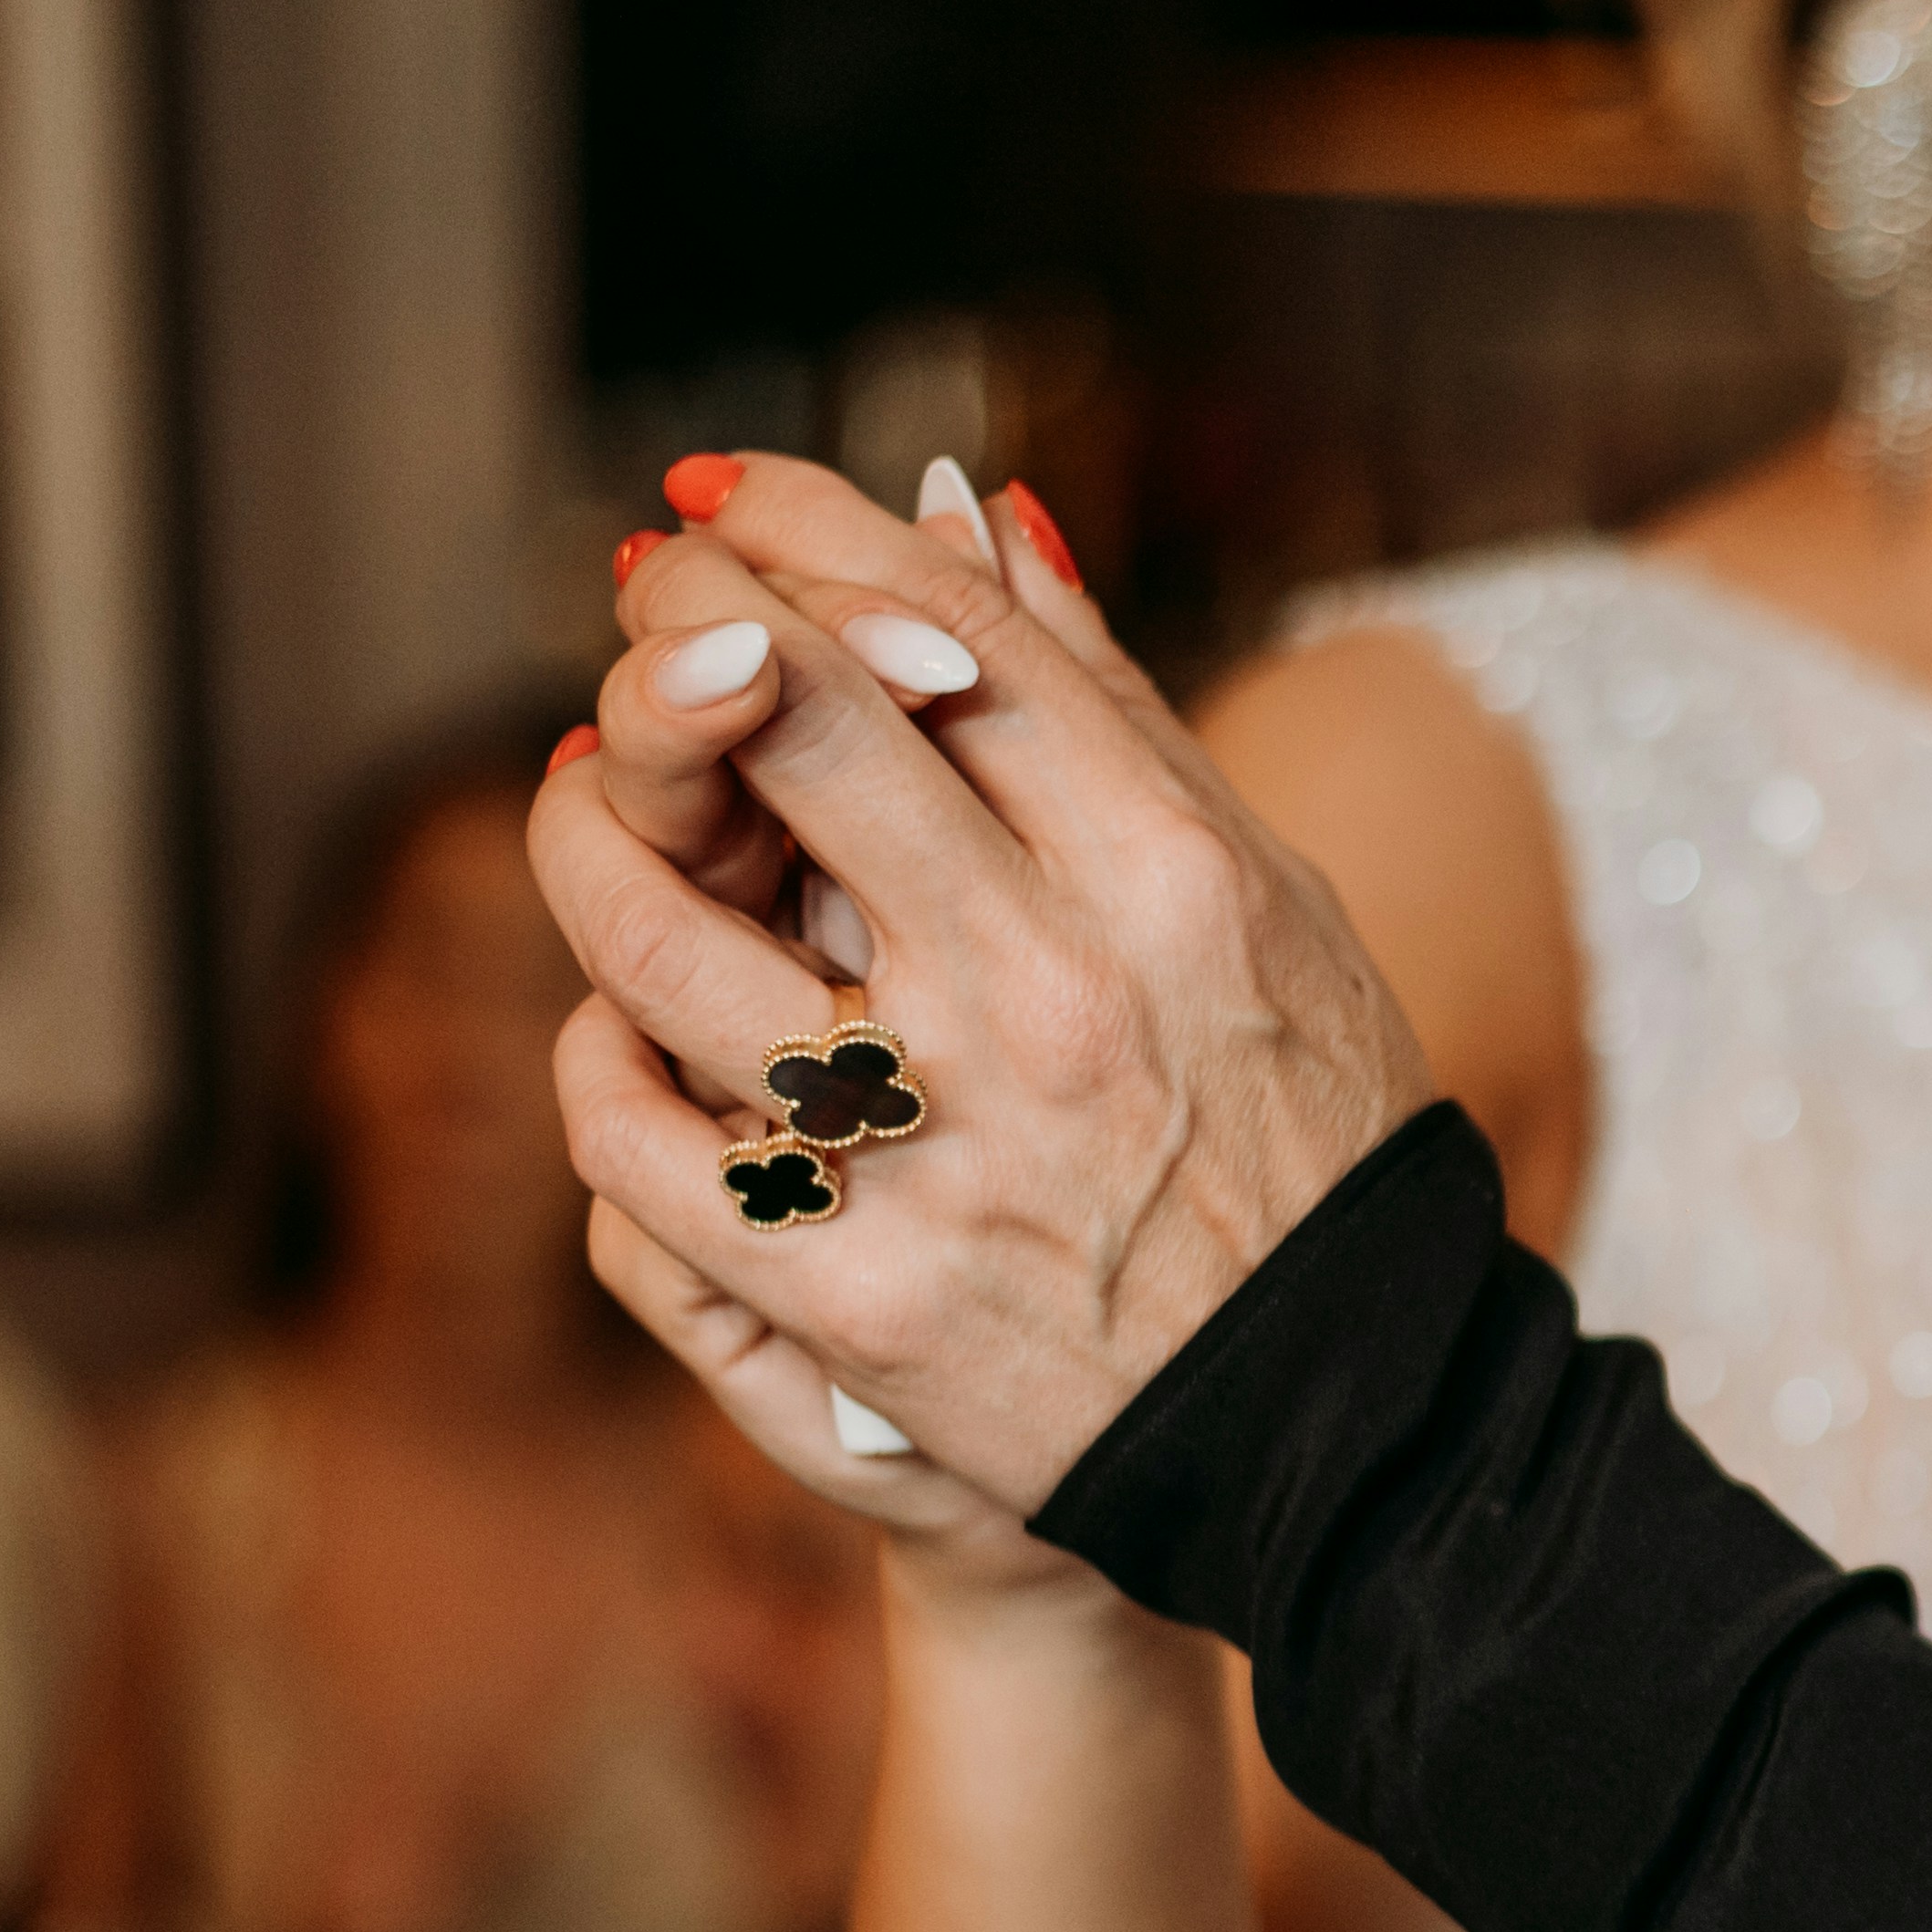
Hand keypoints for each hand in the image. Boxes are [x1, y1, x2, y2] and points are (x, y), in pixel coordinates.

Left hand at [530, 453, 1437, 1513]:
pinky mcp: (864, 1297)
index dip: (810, 530)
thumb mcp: (1267, 901)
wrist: (1348, 1427)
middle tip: (652, 605)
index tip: (732, 505)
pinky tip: (620, 1029)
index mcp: (1172, 878)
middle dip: (684, 625)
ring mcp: (945, 1150)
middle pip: (797, 725)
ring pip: (657, 933)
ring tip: (583, 801)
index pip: (948, 633)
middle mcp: (1052, 994)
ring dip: (585, 833)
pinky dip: (599, 1065)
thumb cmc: (1306, 1136)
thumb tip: (971, 510)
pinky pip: (639, 1149)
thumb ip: (1111, 709)